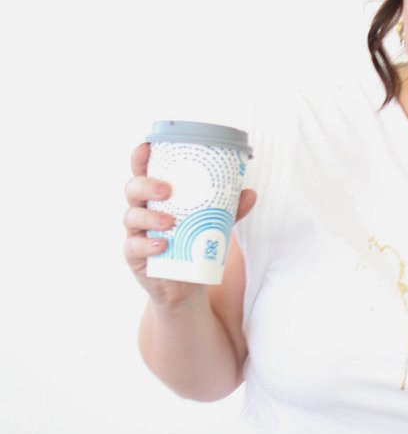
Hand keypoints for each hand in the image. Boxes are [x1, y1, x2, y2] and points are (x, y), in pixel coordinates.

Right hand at [123, 142, 255, 306]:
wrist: (186, 286)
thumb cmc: (195, 245)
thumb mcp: (213, 226)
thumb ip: (229, 210)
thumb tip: (250, 193)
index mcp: (156, 197)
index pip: (143, 171)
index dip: (140, 158)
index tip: (147, 146)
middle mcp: (142, 210)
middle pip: (132, 189)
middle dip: (146, 185)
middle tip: (167, 190)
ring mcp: (136, 233)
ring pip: (132, 216)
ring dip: (150, 217)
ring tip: (170, 222)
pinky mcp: (135, 256)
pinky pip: (133, 247)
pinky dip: (147, 245)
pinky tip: (162, 245)